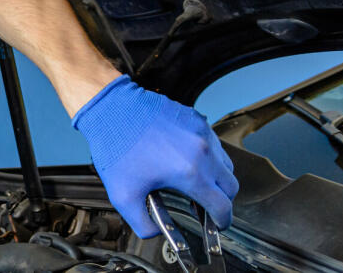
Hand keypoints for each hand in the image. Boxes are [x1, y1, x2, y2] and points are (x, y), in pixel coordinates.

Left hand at [72, 75, 238, 237]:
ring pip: (226, 164)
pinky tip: (188, 160)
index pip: (222, 206)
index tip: (217, 225)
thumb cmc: (116, 146)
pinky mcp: (197, 119)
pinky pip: (214, 144)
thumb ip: (142, 223)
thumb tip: (154, 233)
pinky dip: (209, 157)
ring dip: (217, 178)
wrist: (111, 108)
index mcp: (189, 173)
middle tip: (205, 207)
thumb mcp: (124, 195)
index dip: (222, 222)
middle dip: (222, 201)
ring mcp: (202, 132)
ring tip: (195, 184)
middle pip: (231, 186)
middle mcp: (202, 152)